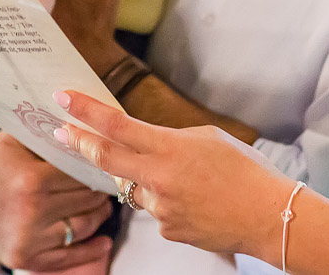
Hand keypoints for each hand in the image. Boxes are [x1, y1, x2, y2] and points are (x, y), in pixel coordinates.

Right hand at [0, 131, 115, 270]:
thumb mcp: (12, 140)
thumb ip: (43, 126)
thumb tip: (76, 113)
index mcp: (30, 178)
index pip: (80, 172)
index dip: (94, 167)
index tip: (104, 163)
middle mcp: (30, 210)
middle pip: (85, 199)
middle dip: (100, 190)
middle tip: (110, 184)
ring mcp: (28, 238)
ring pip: (83, 226)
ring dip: (99, 216)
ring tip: (104, 206)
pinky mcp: (26, 259)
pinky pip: (68, 257)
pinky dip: (91, 252)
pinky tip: (104, 243)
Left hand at [52, 90, 292, 259]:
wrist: (268, 216)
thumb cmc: (244, 171)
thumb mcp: (207, 138)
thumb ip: (170, 139)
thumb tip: (146, 145)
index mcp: (170, 148)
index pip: (116, 125)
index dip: (85, 111)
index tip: (63, 98)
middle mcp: (158, 179)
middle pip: (105, 158)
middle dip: (79, 142)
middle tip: (60, 130)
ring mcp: (160, 208)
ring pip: (135, 187)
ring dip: (143, 177)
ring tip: (185, 177)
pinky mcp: (166, 230)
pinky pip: (155, 209)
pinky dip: (166, 199)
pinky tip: (194, 199)